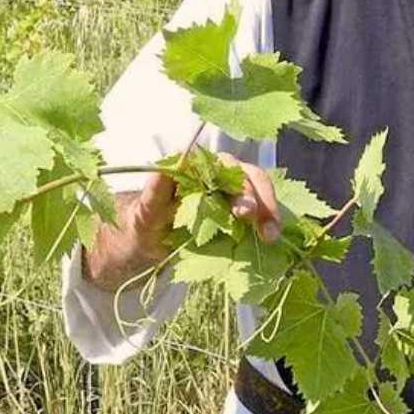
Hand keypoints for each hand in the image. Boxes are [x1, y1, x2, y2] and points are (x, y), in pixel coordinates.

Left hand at [82, 154, 280, 290]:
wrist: (144, 248)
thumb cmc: (142, 226)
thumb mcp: (143, 213)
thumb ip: (155, 192)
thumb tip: (169, 165)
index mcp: (197, 168)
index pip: (227, 167)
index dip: (241, 186)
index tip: (245, 212)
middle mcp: (218, 175)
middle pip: (249, 177)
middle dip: (260, 199)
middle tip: (265, 228)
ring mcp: (230, 193)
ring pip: (259, 191)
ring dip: (269, 211)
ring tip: (271, 236)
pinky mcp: (236, 212)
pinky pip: (257, 210)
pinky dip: (267, 222)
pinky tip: (270, 237)